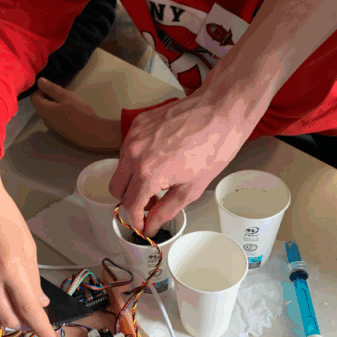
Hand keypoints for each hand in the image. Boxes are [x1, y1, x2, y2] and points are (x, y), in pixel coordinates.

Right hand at [0, 125, 55, 336]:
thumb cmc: (1, 214)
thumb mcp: (27, 245)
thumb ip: (33, 278)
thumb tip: (39, 303)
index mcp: (11, 267)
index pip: (29, 310)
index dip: (41, 328)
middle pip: (7, 320)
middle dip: (24, 325)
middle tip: (34, 320)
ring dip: (5, 319)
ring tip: (16, 310)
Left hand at [31, 78, 120, 151]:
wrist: (92, 133)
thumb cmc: (79, 112)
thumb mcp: (65, 96)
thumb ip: (51, 88)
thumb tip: (39, 81)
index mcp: (44, 110)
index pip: (34, 97)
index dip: (42, 90)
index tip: (55, 89)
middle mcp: (45, 120)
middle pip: (41, 105)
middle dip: (50, 97)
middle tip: (65, 96)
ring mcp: (52, 128)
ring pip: (49, 112)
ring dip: (56, 105)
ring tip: (71, 104)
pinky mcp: (60, 132)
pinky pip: (55, 118)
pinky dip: (61, 113)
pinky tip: (73, 113)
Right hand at [109, 89, 252, 236]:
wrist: (220, 111)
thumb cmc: (213, 147)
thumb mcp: (192, 188)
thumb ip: (166, 210)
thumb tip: (152, 225)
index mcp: (148, 174)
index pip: (130, 206)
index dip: (135, 221)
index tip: (142, 225)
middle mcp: (135, 154)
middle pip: (116, 188)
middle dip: (130, 201)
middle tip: (151, 202)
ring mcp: (134, 136)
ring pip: (120, 168)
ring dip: (133, 179)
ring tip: (159, 179)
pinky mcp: (138, 124)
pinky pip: (127, 148)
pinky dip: (137, 159)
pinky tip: (159, 158)